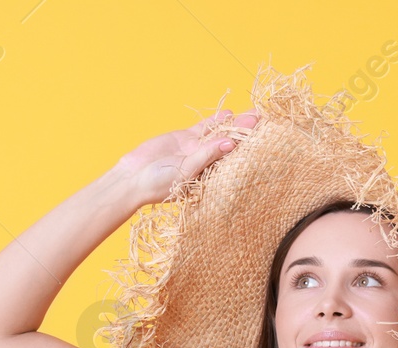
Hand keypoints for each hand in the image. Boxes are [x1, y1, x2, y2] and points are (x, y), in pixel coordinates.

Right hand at [110, 106, 260, 208]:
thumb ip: (206, 155)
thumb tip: (230, 143)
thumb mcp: (184, 171)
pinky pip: (203, 128)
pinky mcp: (184, 139)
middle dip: (246, 131)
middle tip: (263, 119)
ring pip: (219, 133)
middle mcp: (207, 161)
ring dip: (234, 123)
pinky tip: (227, 113)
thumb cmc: (158, 184)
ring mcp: (196, 149)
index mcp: (211, 174)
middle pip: (231, 143)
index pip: (235, 159)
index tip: (265, 138)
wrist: (132, 179)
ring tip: (253, 113)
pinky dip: (214, 121)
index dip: (249, 147)